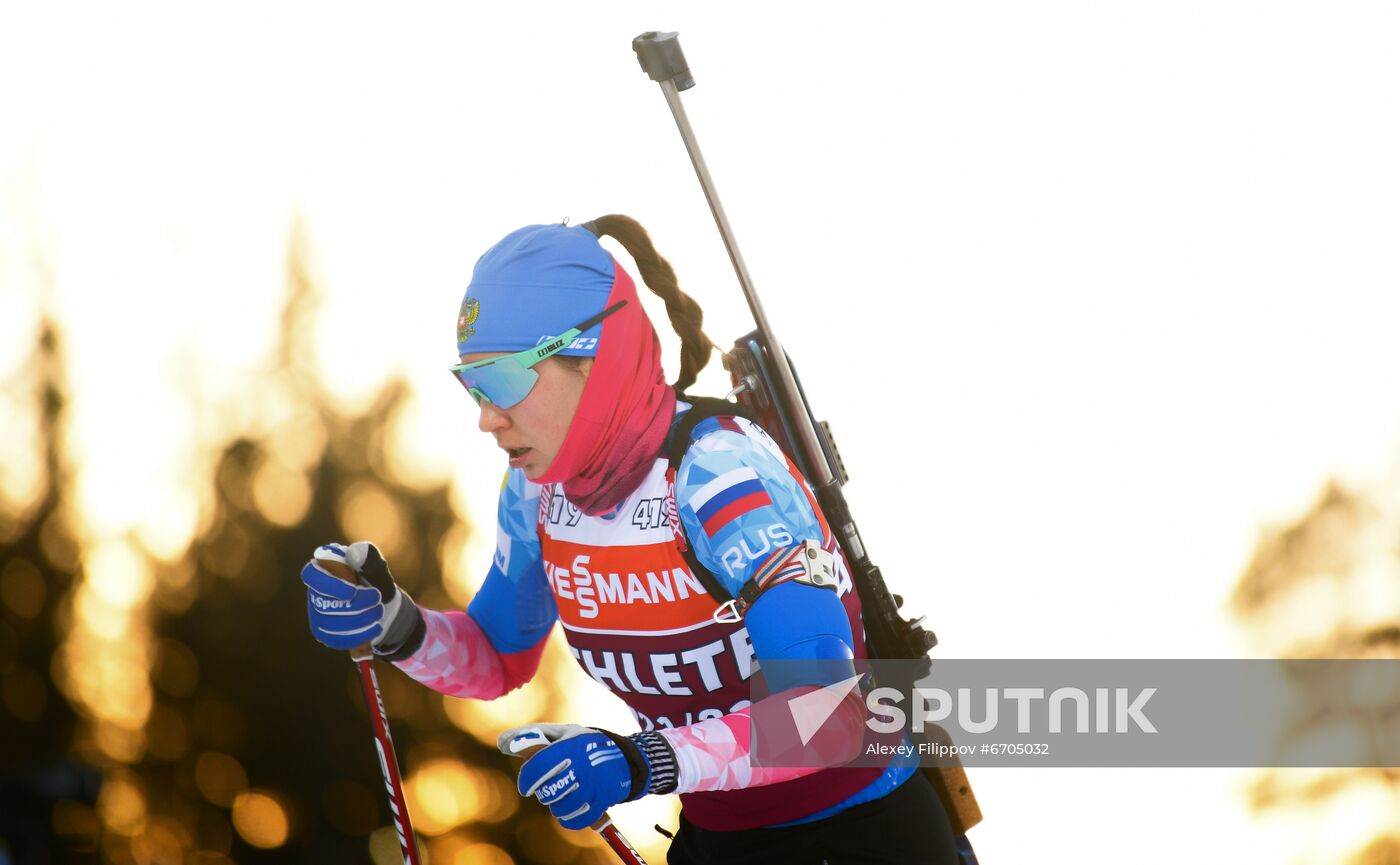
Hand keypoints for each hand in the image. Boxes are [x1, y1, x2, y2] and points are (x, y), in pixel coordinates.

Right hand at [300, 542, 422, 655]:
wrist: (380, 605)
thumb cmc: (374, 581)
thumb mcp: (376, 568)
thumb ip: (369, 558)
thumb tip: (355, 552)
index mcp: (322, 570)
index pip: (311, 575)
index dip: (330, 585)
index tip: (353, 591)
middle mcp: (314, 593)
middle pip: (326, 604)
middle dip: (357, 605)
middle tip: (377, 600)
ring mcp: (317, 615)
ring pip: (333, 625)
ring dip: (362, 620)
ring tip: (378, 612)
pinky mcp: (324, 633)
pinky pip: (337, 640)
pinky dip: (359, 636)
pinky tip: (374, 629)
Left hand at [498, 723, 676, 830]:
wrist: (625, 759)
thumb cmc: (585, 744)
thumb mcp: (563, 733)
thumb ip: (532, 736)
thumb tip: (502, 743)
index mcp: (569, 746)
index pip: (537, 766)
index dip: (527, 779)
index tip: (526, 786)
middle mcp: (581, 766)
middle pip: (547, 792)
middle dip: (544, 791)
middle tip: (552, 784)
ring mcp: (592, 786)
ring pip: (558, 808)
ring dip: (557, 803)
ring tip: (566, 792)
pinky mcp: (600, 803)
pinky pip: (574, 821)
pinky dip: (570, 817)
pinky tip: (574, 806)